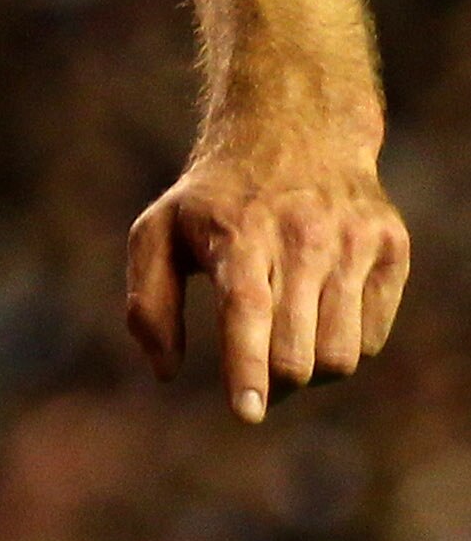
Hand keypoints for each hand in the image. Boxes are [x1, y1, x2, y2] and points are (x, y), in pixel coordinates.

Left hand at [127, 137, 409, 423]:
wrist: (294, 126)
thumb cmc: (215, 198)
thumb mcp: (159, 232)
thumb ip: (148, 303)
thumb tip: (165, 373)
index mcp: (238, 233)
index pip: (248, 312)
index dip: (247, 368)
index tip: (246, 413)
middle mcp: (301, 235)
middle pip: (297, 352)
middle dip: (274, 383)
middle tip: (258, 379)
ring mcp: (352, 240)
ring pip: (342, 354)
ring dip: (312, 372)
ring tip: (287, 344)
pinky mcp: (390, 246)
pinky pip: (373, 336)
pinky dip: (345, 344)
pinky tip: (320, 313)